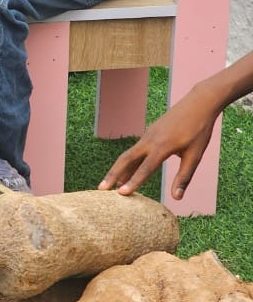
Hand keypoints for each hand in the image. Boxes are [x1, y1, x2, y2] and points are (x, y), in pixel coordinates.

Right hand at [98, 85, 221, 198]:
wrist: (198, 103)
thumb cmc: (199, 130)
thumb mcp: (195, 155)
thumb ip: (184, 177)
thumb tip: (177, 198)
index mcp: (163, 147)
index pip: (145, 168)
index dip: (133, 182)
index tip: (121, 194)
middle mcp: (150, 140)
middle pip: (126, 159)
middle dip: (113, 174)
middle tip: (101, 189)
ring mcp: (147, 135)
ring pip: (128, 154)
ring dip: (118, 169)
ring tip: (110, 185)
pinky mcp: (149, 133)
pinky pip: (135, 150)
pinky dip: (128, 162)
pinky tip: (127, 171)